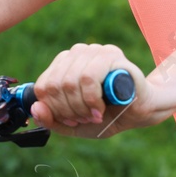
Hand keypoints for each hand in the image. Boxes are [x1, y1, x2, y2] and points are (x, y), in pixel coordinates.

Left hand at [29, 43, 167, 138]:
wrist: (140, 113)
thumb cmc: (107, 116)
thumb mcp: (73, 125)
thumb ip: (51, 120)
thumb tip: (35, 109)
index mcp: (63, 66)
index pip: (43, 86)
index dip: (54, 109)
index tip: (71, 120)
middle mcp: (76, 54)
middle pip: (55, 85)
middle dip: (68, 110)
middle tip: (84, 119)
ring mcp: (93, 51)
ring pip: (69, 81)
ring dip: (80, 106)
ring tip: (94, 115)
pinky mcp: (111, 55)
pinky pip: (87, 77)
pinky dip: (91, 99)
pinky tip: (100, 108)